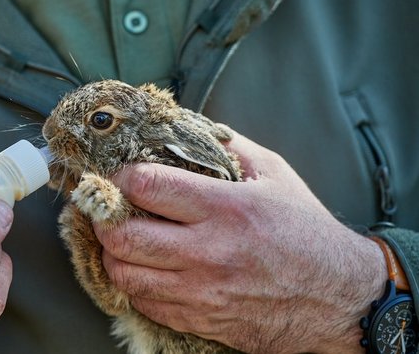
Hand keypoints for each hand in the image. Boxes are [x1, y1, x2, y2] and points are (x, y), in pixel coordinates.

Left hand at [96, 133, 386, 353]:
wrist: (337, 297)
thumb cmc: (305, 231)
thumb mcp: (275, 174)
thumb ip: (227, 146)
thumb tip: (185, 124)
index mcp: (226, 208)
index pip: (148, 186)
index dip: (121, 177)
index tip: (118, 175)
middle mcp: (209, 251)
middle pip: (123, 236)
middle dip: (106, 218)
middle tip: (109, 209)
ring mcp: (202, 290)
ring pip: (124, 274)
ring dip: (113, 254)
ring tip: (123, 239)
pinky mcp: (201, 318)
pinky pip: (144, 303)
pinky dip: (135, 284)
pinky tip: (147, 268)